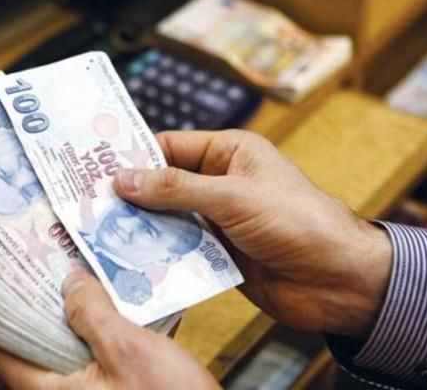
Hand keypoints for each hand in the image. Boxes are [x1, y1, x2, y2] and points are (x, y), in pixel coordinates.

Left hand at [0, 268, 220, 389]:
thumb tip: (69, 280)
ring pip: (68, 342)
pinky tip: (116, 297)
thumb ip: (92, 313)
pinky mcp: (113, 387)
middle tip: (44, 257)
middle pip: (35, 338)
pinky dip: (102, 324)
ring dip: (76, 307)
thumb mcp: (128, 351)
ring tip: (78, 268)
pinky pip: (96, 350)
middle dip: (41, 297)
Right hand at [113, 130, 392, 338]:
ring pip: (167, 220)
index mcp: (228, 153)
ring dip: (141, 228)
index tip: (93, 167)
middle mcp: (219, 183)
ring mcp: (217, 220)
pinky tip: (130, 261)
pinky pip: (179, 250)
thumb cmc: (297, 221)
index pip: (170, 147)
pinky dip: (159, 255)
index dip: (133, 156)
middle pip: (163, 185)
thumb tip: (124, 179)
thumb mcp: (233, 197)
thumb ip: (176, 189)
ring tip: (99, 234)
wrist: (338, 280)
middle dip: (131, 196)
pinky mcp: (217, 253)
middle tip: (87, 205)